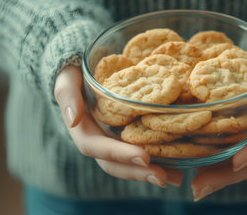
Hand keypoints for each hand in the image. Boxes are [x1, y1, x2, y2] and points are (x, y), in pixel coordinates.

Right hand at [54, 65, 182, 187]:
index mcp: (81, 129)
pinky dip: (158, 160)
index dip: (119, 154)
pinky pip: (141, 151)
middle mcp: (98, 140)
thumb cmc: (75, 70)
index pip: (96, 147)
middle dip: (138, 173)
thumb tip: (73, 118)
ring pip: (129, 164)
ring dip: (151, 173)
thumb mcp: (67, 77)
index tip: (143, 157)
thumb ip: (67, 94)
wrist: (81, 68)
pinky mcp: (127, 135)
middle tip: (164, 177)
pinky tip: (180, 164)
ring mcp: (113, 140)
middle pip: (115, 164)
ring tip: (177, 177)